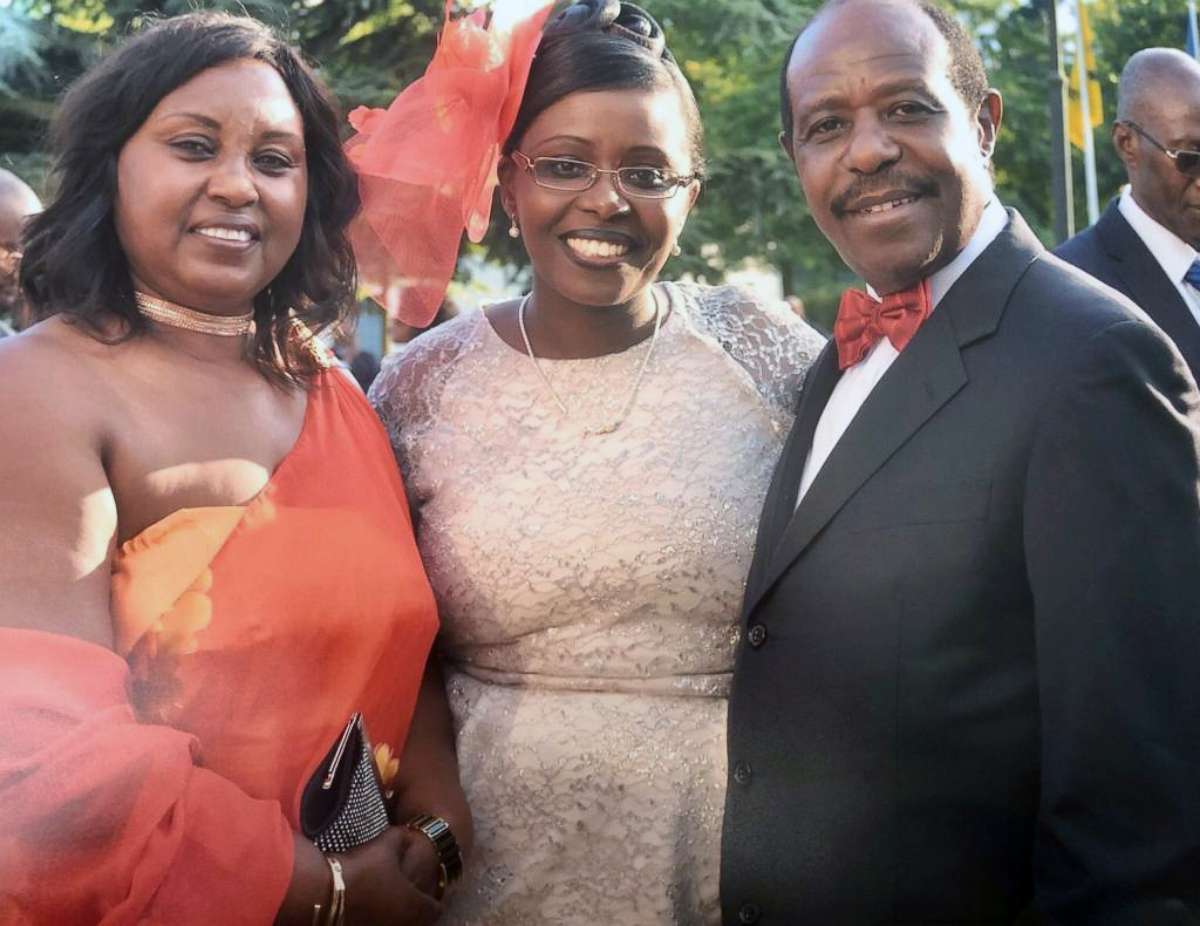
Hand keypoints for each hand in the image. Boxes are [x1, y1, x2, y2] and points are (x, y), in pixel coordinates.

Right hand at [276, 827, 441, 925]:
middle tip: (410, 900)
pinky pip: (377, 925)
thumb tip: (408, 833)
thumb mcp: (387, 843)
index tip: (431, 894)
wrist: (323, 893)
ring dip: (396, 917)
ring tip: (388, 905)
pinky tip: (369, 912)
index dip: (434, 900)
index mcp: (415, 906)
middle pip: (416, 922)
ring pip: (396, 925)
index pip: (435, 909)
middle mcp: (401, 924)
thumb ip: (402, 838)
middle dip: (415, 912)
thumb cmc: (361, 868)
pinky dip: (378, 920)